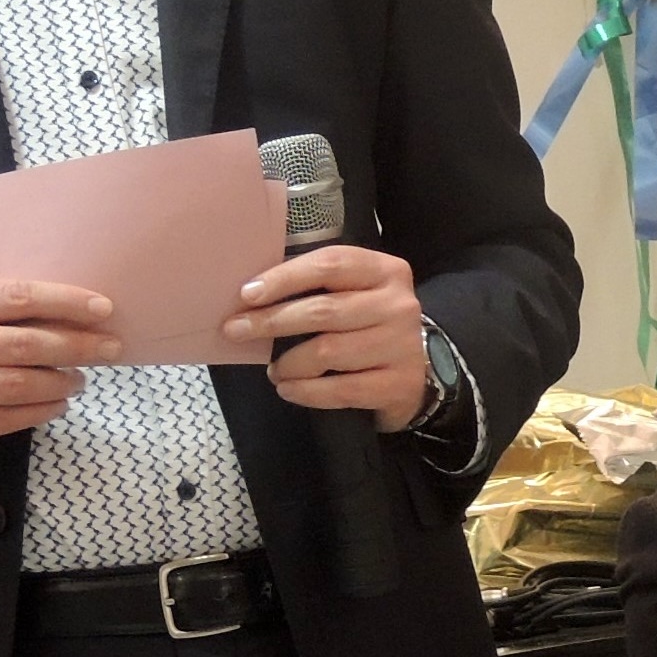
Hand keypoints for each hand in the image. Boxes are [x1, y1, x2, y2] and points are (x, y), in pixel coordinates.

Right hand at [0, 280, 118, 471]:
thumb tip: (65, 311)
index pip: (16, 296)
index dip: (64, 302)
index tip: (102, 308)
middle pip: (24, 344)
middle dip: (76, 345)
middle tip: (109, 347)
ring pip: (17, 386)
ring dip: (60, 382)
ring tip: (81, 378)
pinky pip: (2, 420)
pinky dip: (38, 412)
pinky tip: (57, 405)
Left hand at [222, 244, 425, 431]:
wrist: (420, 370)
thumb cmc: (371, 323)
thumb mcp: (356, 293)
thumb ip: (318, 287)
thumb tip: (252, 294)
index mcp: (384, 270)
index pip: (329, 265)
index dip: (285, 278)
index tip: (247, 294)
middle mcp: (398, 304)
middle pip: (323, 310)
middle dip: (272, 321)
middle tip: (236, 330)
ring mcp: (401, 346)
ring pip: (328, 352)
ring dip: (288, 363)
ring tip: (272, 369)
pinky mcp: (398, 385)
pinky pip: (341, 389)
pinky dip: (306, 391)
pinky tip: (288, 389)